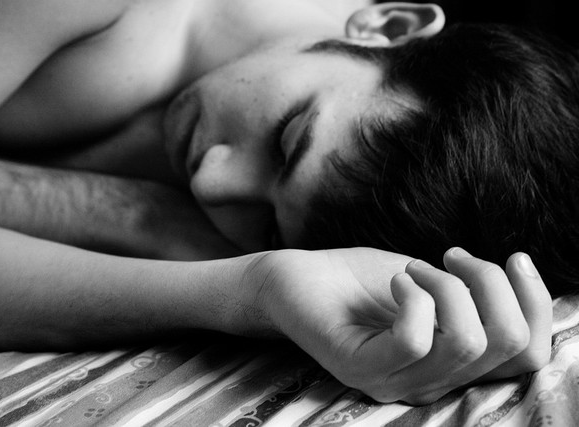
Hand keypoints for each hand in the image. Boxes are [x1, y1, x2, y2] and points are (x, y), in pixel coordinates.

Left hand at [244, 247, 551, 404]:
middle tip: (450, 256)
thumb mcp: (432, 281)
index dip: (537, 303)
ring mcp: (395, 381)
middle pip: (509, 344)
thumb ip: (473, 293)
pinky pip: (414, 340)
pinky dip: (414, 296)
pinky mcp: (360, 369)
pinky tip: (395, 279)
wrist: (294, 279)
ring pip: (466, 341)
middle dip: (491, 283)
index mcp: (454, 363)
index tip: (511, 257)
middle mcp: (432, 382)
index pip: (529, 355)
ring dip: (448, 285)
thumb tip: (517, 280)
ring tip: (412, 267)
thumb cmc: (360, 280)